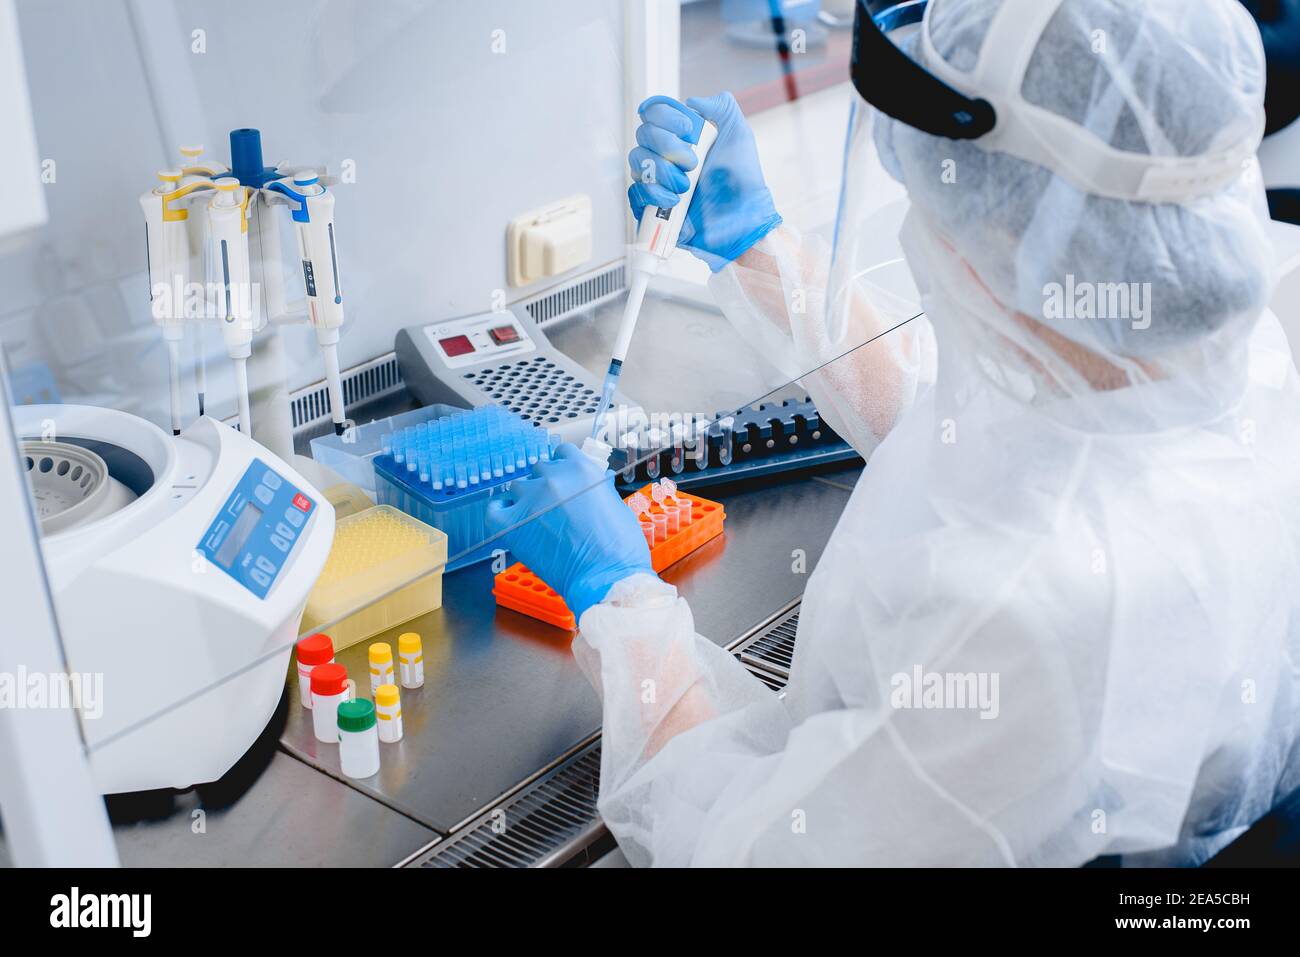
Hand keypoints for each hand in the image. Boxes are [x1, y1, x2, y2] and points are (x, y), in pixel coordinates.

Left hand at [485, 443, 655, 620]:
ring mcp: (530, 499)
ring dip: (526, 500)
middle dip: (546, 486)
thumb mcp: (616, 505)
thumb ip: (595, 488)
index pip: (562, 453)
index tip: (563, 480)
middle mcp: (553, 477)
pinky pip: (494, 509)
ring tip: (538, 521)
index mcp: (580, 469)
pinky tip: (512, 521)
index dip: (563, 467)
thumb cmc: (619, 549)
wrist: (607, 578)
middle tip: (554, 509)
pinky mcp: (511, 523)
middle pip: (539, 469)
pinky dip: (501, 513)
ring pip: (518, 488)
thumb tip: (588, 488)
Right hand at [627, 92, 781, 271]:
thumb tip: (693, 100)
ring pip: (637, 161)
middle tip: (693, 163)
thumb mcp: (739, 136)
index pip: (656, 112)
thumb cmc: (743, 181)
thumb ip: (722, 108)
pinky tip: (674, 201)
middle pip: (643, 134)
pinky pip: (635, 193)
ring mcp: (658, 179)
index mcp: (683, 135)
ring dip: (662, 171)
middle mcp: (667, 154)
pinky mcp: (652, 205)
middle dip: (667, 146)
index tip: (689, 129)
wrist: (742, 219)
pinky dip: (653, 194)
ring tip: (687, 186)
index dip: (666, 116)